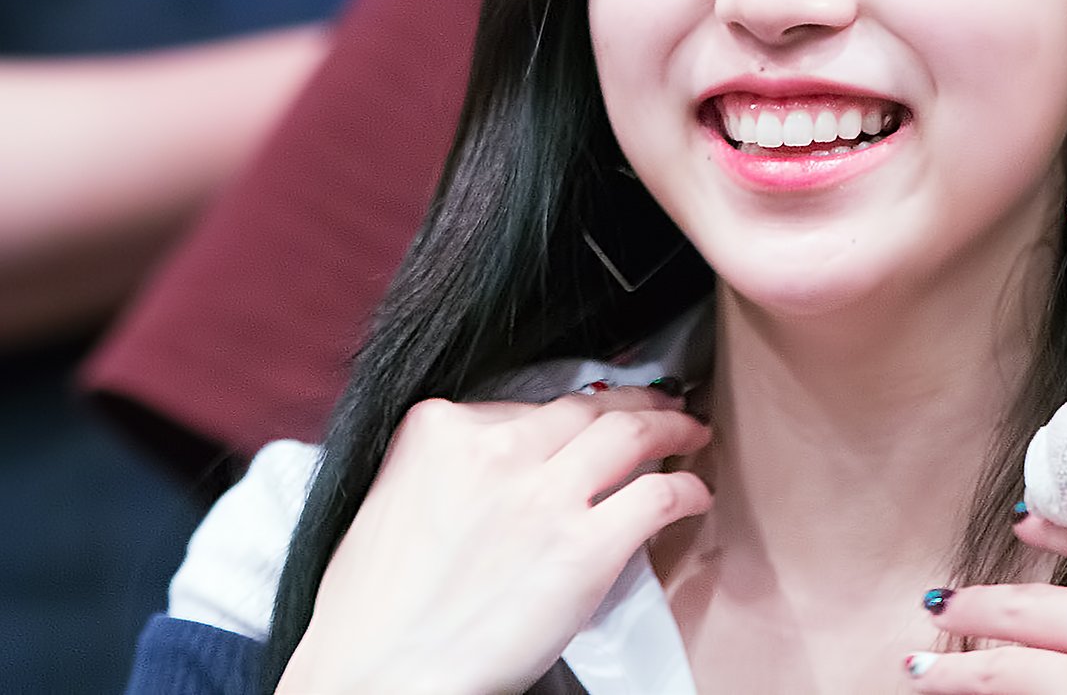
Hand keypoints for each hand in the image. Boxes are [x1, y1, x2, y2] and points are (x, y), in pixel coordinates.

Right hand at [280, 384, 711, 694]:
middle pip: (585, 405)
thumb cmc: (371, 609)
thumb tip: (492, 470)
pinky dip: (685, 488)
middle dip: (632, 399)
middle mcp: (498, 448)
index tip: (587, 415)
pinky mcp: (585, 547)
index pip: (523, 402)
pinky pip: (656, 496)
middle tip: (658, 402)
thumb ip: (446, 467)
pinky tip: (694, 493)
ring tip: (689, 429)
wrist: (378, 673)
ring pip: (630, 432)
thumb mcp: (391, 498)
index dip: (565, 413)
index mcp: (440, 428)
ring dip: (671, 426)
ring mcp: (545, 494)